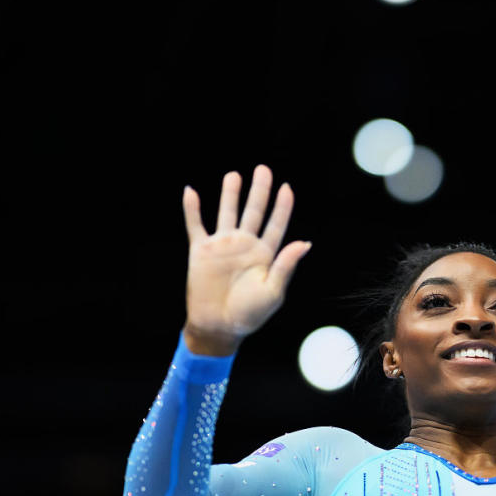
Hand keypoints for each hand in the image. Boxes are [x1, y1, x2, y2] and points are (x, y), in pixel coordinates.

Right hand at [181, 165, 310, 353]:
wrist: (218, 327)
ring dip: (230, 194)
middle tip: (263, 169)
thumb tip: (305, 243)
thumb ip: (286, 266)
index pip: (276, 224)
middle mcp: (245, 245)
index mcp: (265, 255)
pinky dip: (192, 209)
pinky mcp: (201, 251)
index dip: (282, 207)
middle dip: (259, 190)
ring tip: (234, 175)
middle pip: (254, 211)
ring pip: (227, 212)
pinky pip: (195, 225)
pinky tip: (190, 191)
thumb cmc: (249, 314)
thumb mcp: (273, 292)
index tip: (287, 188)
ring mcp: (223, 246)